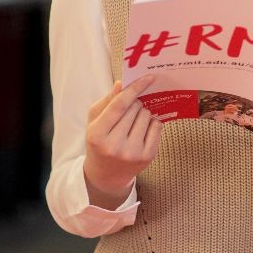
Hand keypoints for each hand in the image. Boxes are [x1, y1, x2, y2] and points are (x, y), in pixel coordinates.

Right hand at [82, 76, 162, 209]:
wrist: (106, 174)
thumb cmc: (100, 142)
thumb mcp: (94, 121)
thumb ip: (107, 101)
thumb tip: (121, 84)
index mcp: (97, 134)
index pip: (119, 105)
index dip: (134, 88)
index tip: (147, 78)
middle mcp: (114, 146)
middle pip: (134, 108)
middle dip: (134, 103)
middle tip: (128, 112)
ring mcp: (132, 153)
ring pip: (147, 115)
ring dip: (142, 114)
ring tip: (132, 124)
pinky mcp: (147, 157)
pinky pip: (157, 126)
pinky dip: (152, 123)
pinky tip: (142, 130)